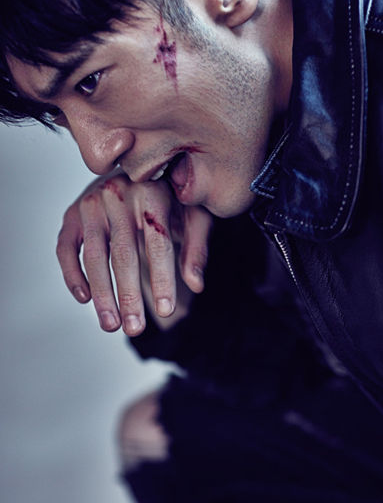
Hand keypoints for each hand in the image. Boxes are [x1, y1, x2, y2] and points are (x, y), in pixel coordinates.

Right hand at [56, 172, 211, 335]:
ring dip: (101, 294)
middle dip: (128, 296)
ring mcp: (91, 203)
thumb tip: (195, 285)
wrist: (139, 172)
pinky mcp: (72, 215)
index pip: (158, 243)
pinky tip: (85, 300)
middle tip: (135, 330)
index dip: (162, 279)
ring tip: (112, 326)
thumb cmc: (171, 199)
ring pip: (93, 256)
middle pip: (123, 254)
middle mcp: (118, 195)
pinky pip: (66, 249)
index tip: (166, 311)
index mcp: (153, 193)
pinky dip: (72, 275)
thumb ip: (197, 249)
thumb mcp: (195, 216)